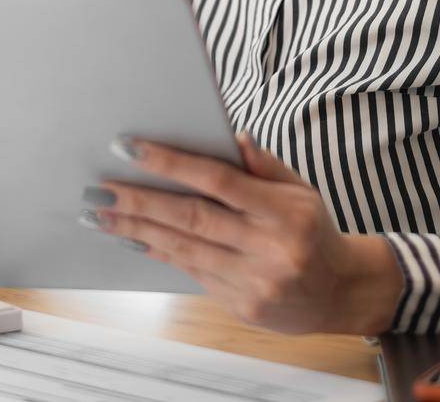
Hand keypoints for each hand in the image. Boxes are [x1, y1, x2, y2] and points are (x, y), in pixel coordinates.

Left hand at [83, 133, 404, 335]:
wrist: (340, 292)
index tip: (128, 148)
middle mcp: (267, 247)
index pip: (217, 179)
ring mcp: (253, 280)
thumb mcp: (300, 190)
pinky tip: (133, 239)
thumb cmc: (314, 230)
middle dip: (139, 201)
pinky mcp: (241, 304)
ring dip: (136, 230)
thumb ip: (263, 164)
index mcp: (283, 211)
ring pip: (184, 249)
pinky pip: (191, 272)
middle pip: (191, 217)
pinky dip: (160, 253)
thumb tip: (228, 135)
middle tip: (99, 188)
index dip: (169, 162)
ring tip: (101, 215)